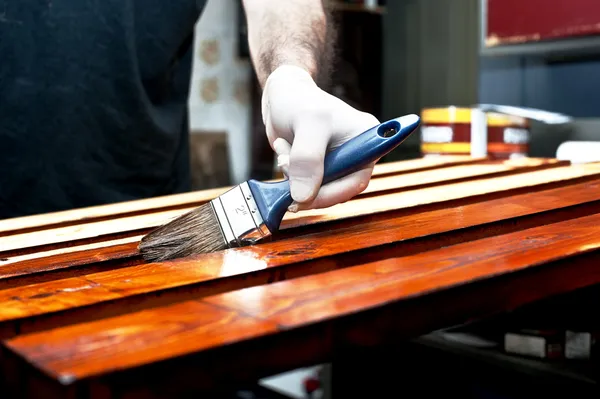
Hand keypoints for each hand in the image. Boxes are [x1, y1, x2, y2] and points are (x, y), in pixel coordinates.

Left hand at [261, 65, 379, 211]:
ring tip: (284, 154)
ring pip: (319, 191)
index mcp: (367, 140)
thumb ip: (307, 159)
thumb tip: (304, 196)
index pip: (357, 181)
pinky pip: (307, 187)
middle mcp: (356, 154)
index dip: (332, 194)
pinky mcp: (319, 168)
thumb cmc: (299, 101)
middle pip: (338, 190)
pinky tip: (284, 154)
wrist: (281, 96)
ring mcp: (338, 162)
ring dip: (296, 180)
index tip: (304, 197)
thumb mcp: (308, 123)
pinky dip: (291, 177)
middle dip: (309, 186)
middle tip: (286, 169)